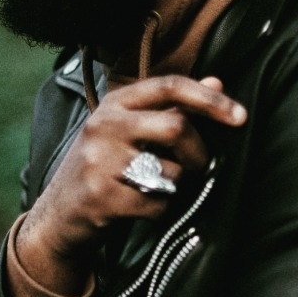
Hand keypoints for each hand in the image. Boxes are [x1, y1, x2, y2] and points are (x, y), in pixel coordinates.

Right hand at [16, 76, 245, 296]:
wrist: (58, 214)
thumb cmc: (103, 167)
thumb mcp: (129, 129)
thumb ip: (172, 107)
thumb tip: (217, 82)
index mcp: (115, 104)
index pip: (169, 85)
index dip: (209, 100)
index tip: (239, 116)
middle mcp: (104, 126)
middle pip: (176, 127)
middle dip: (198, 152)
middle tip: (197, 166)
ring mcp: (99, 162)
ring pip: (170, 172)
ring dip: (175, 186)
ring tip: (154, 188)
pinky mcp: (101, 197)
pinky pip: (157, 204)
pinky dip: (160, 210)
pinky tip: (140, 207)